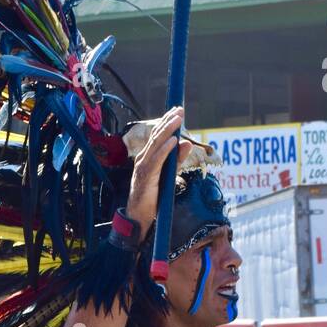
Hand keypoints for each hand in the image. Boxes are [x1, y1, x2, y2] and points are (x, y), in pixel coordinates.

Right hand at [127, 108, 193, 235]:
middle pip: (157, 135)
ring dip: (168, 130)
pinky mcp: (146, 177)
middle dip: (169, 121)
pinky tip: (173, 141)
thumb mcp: (168, 175)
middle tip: (180, 110)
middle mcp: (143, 158)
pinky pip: (157, 160)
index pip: (158, 135)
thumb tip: (188, 144)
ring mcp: (143, 167)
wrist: (138, 216)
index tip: (178, 111)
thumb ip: (177, 160)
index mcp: (147, 156)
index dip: (167, 121)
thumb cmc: (152, 197)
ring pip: (156, 144)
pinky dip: (165, 150)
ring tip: (178, 120)